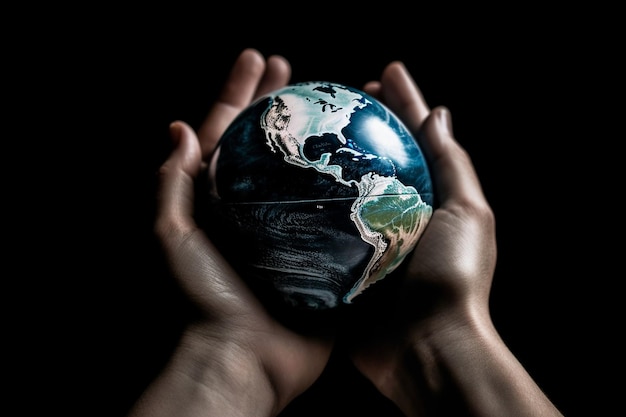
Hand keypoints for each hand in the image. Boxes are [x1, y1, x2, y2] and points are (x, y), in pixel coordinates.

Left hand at [128, 49, 333, 416]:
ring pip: (304, 168)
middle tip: (293, 69)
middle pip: (267, 142)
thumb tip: (179, 129)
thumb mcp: (174, 237)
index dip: (239, 93)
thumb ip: (171, 184)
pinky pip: (337, 207)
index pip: (228, 133)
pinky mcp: (320, 249)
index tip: (258, 58)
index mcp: (219, 199)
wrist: (246, 357)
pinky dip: (348, 180)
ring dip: (315, 133)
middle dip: (276, 101)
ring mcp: (290, 225)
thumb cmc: (204, 298)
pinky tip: (365, 157)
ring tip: (332, 100)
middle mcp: (254, 206)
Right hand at [341, 62, 562, 415]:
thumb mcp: (466, 213)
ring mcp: (367, 238)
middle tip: (343, 93)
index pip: (417, 138)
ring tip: (311, 124)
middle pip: (379, 156)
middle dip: (365, 122)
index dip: (403, 102)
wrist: (423, 349)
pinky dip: (308, 202)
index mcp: (432, 199)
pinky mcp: (341, 263)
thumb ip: (452, 165)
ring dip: (332, 157)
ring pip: (346, 187)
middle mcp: (399, 213)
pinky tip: (289, 182)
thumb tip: (439, 114)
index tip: (385, 72)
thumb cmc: (452, 279)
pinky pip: (321, 225)